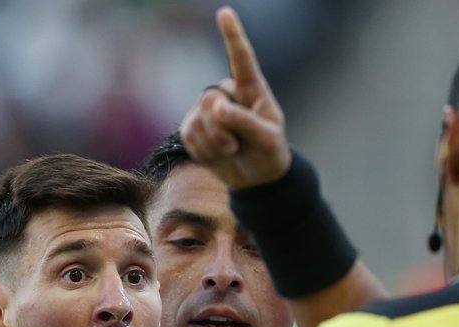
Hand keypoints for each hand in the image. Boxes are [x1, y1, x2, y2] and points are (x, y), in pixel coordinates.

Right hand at [179, 6, 291, 188]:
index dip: (232, 36)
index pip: (241, 59)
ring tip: (232, 151)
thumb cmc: (268, 153)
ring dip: (217, 146)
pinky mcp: (192, 128)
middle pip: (212, 102)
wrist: (255, 179)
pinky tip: (219, 156)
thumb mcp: (268, 139)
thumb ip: (245, 122)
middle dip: (224, 129)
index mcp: (251, 89)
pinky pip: (190, 138)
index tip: (225, 13)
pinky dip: (206, 154)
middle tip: (239, 145)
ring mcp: (206, 111)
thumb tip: (218, 108)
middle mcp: (226, 94)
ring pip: (199, 122)